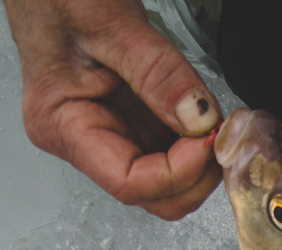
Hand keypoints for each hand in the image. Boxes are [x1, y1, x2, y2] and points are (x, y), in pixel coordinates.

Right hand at [3, 0, 221, 219]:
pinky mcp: (129, 121)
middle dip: (193, 173)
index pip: (128, 182)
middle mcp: (83, 140)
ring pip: (166, 178)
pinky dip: (194, 139)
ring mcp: (108, 133)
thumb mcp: (112, 24)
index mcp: (63, 126)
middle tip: (218, 133)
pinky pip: (169, 148)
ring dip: (198, 157)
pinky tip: (202, 113)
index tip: (205, 140)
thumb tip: (199, 118)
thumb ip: (159, 73)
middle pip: (151, 194)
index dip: (175, 173)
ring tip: (213, 118)